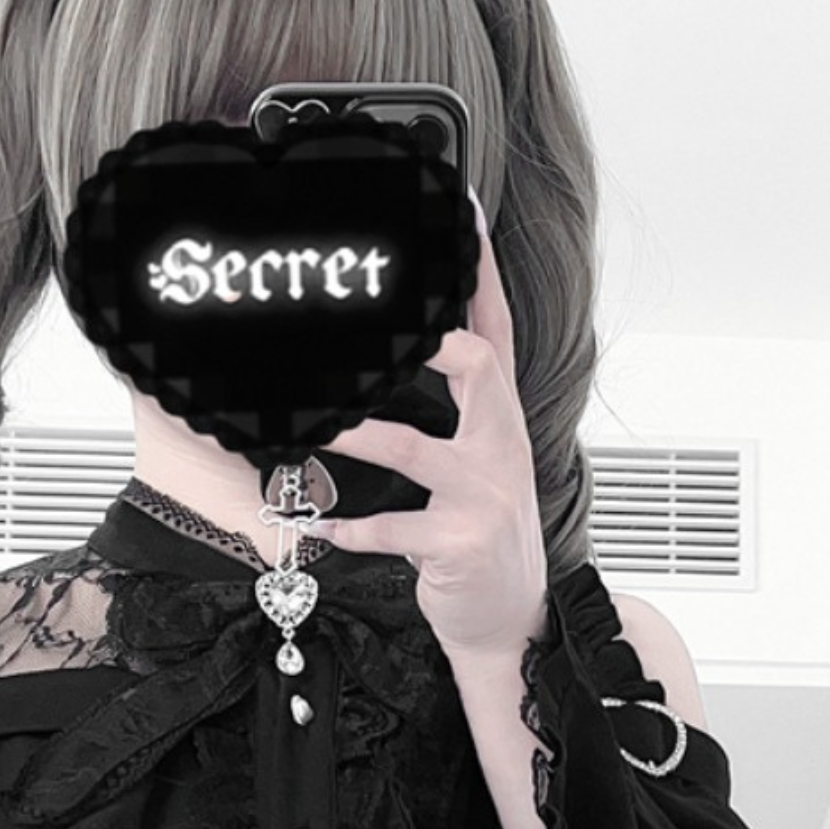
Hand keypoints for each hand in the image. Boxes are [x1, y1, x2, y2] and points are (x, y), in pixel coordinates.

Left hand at [310, 189, 549, 663]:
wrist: (511, 613)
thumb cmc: (483, 533)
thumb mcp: (483, 462)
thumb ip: (459, 410)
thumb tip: (412, 356)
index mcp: (501, 418)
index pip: (495, 329)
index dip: (480, 273)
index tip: (461, 215)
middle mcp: (500, 446)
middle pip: (476, 366)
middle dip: (430, 339)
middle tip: (383, 329)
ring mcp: (483, 495)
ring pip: (412, 447)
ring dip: (357, 432)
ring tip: (318, 422)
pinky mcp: (457, 544)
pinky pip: (390, 528)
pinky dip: (348, 528)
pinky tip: (318, 524)